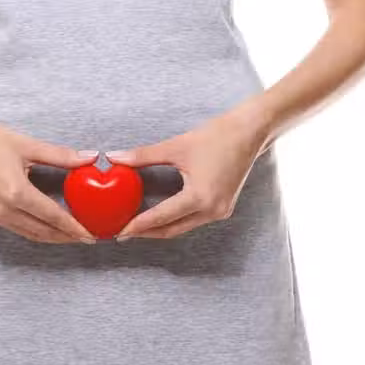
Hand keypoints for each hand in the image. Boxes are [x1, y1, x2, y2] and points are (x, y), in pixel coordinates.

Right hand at [0, 104, 99, 243]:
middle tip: (89, 238)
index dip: (75, 228)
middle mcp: (3, 209)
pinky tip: (50, 227)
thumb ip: (61, 155)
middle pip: (43, 232)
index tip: (92, 235)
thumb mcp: (26, 144)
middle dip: (68, 238)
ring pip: (31, 234)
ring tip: (74, 236)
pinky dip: (38, 231)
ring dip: (54, 238)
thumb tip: (91, 157)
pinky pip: (19, 229)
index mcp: (15, 192)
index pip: (53, 217)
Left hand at [105, 102, 271, 239]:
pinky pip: (193, 220)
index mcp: (200, 198)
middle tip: (123, 232)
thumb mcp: (174, 147)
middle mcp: (212, 210)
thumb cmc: (216, 136)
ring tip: (137, 225)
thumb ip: (142, 156)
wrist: (250, 131)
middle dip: (146, 233)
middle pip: (171, 230)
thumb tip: (114, 158)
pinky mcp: (223, 207)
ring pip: (182, 227)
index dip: (137, 226)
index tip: (119, 231)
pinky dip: (175, 220)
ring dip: (160, 228)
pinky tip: (159, 216)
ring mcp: (220, 211)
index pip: (161, 218)